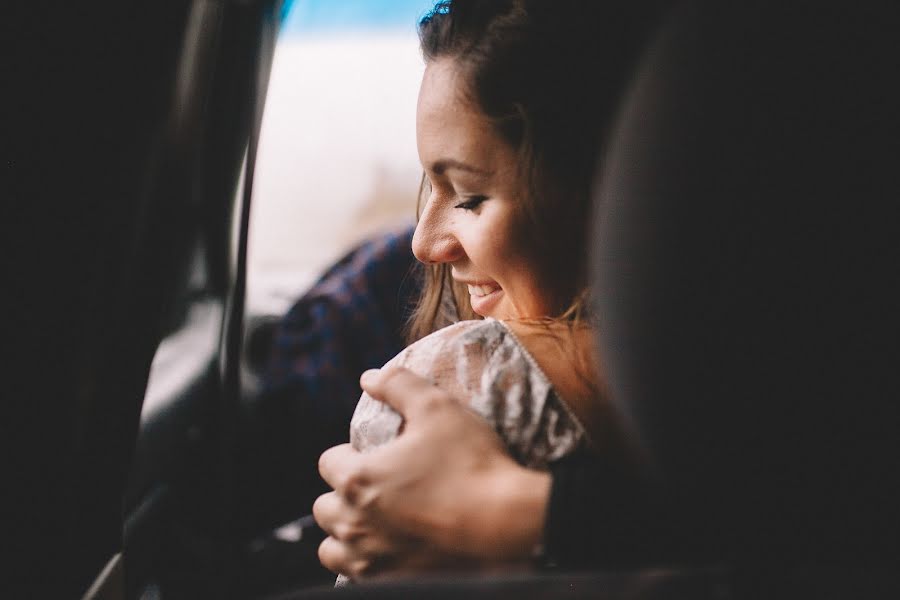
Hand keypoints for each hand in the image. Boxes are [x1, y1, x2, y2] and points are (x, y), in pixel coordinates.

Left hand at [313, 366, 550, 578]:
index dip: (348, 454)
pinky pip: (356, 576)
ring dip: (345, 534)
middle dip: (342, 495)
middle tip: (376, 487)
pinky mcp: (391, 582)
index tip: (373, 454)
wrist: (507, 523)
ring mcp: (372, 559)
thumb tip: (369, 377)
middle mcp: (355, 523)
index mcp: (358, 479)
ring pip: (332, 548)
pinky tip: (391, 548)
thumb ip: (399, 385)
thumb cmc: (472, 463)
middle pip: (323, 508)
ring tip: (373, 522)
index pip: (328, 462)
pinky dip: (366, 562)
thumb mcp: (438, 408)